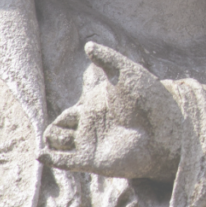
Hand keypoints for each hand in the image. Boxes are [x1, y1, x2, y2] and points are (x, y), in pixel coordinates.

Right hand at [39, 42, 182, 181]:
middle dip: (55, 128)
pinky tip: (42, 155)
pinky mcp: (93, 160)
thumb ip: (107, 58)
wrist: (163, 129)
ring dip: (53, 139)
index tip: (81, 111)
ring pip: (58, 143)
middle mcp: (93, 127)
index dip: (67, 114)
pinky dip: (51, 159)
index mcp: (97, 108)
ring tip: (61, 138)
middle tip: (73, 124)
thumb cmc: (148, 99)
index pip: (69, 114)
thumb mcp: (126, 73)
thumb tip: (89, 44)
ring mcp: (92, 143)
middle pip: (60, 129)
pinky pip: (66, 162)